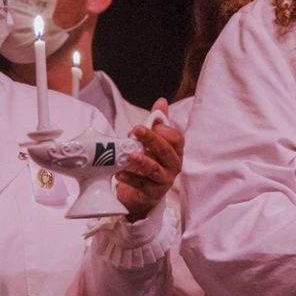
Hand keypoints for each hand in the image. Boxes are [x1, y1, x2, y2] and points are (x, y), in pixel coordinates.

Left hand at [117, 99, 184, 222]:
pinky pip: (142, 185)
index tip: (148, 124)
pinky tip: (119, 173)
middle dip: (152, 140)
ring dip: (143, 161)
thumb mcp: (153, 142)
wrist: (143, 193)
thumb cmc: (150, 163)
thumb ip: (158, 123)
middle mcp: (173, 165)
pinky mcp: (152, 193)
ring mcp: (164, 180)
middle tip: (137, 130)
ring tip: (130, 155)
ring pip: (155, 169)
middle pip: (166, 151)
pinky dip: (130, 178)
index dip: (163, 130)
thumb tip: (161, 101)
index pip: (176, 138)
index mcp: (175, 151)